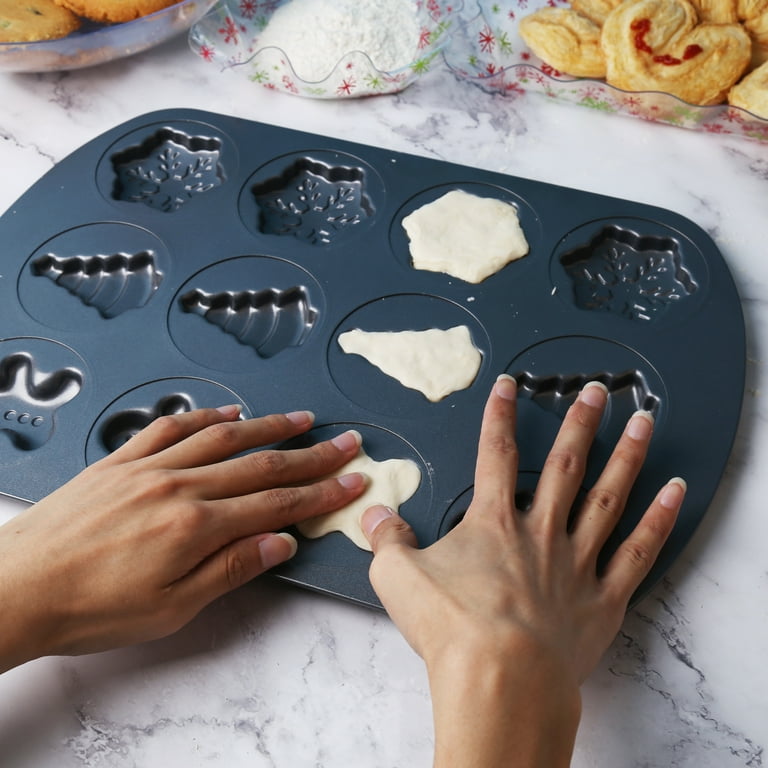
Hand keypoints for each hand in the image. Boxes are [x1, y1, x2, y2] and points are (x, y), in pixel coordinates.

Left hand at [0, 406, 364, 672]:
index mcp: (195, 526)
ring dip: (268, 426)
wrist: (16, 589)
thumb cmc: (89, 607)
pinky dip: (205, 417)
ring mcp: (149, 467)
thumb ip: (230, 569)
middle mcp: (178, 486)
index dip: (321, 492)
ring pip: (222, 437)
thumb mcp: (171, 608)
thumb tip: (280, 544)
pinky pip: (171, 427)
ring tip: (300, 419)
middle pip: (260, 464)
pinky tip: (227, 412)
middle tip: (344, 442)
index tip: (351, 480)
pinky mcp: (121, 461)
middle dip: (310, 454)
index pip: (276, 503)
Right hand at [361, 375, 684, 767]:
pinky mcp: (603, 597)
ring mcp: (577, 562)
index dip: (499, 415)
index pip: (495, 454)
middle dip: (580, 423)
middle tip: (595, 390)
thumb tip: (371, 515)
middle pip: (565, 464)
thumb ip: (386, 539)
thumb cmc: (451, 627)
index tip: (508, 386)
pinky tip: (674, 491)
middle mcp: (541, 532)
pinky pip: (639, 551)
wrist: (499, 677)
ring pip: (608, 496)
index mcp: (494, 522)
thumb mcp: (396, 576)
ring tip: (644, 421)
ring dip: (626, 455)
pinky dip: (658, 519)